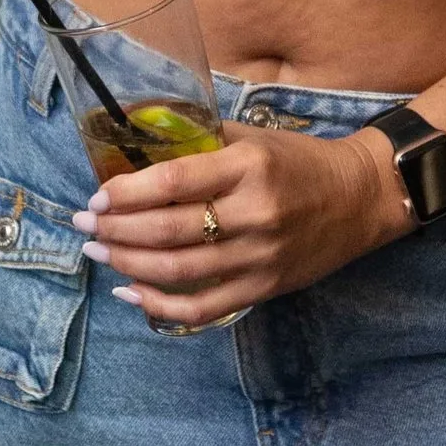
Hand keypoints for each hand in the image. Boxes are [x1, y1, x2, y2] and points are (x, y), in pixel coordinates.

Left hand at [71, 119, 409, 328]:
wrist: (361, 198)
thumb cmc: (300, 161)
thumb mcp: (254, 138)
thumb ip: (201, 140)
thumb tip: (139, 138)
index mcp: (248, 166)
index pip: (174, 182)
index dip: (127, 193)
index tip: (97, 196)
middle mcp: (254, 213)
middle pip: (167, 230)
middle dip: (115, 230)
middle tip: (84, 225)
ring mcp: (260, 256)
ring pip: (178, 271)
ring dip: (127, 264)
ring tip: (98, 252)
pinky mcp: (265, 288)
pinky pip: (202, 307)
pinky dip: (160, 305)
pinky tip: (131, 293)